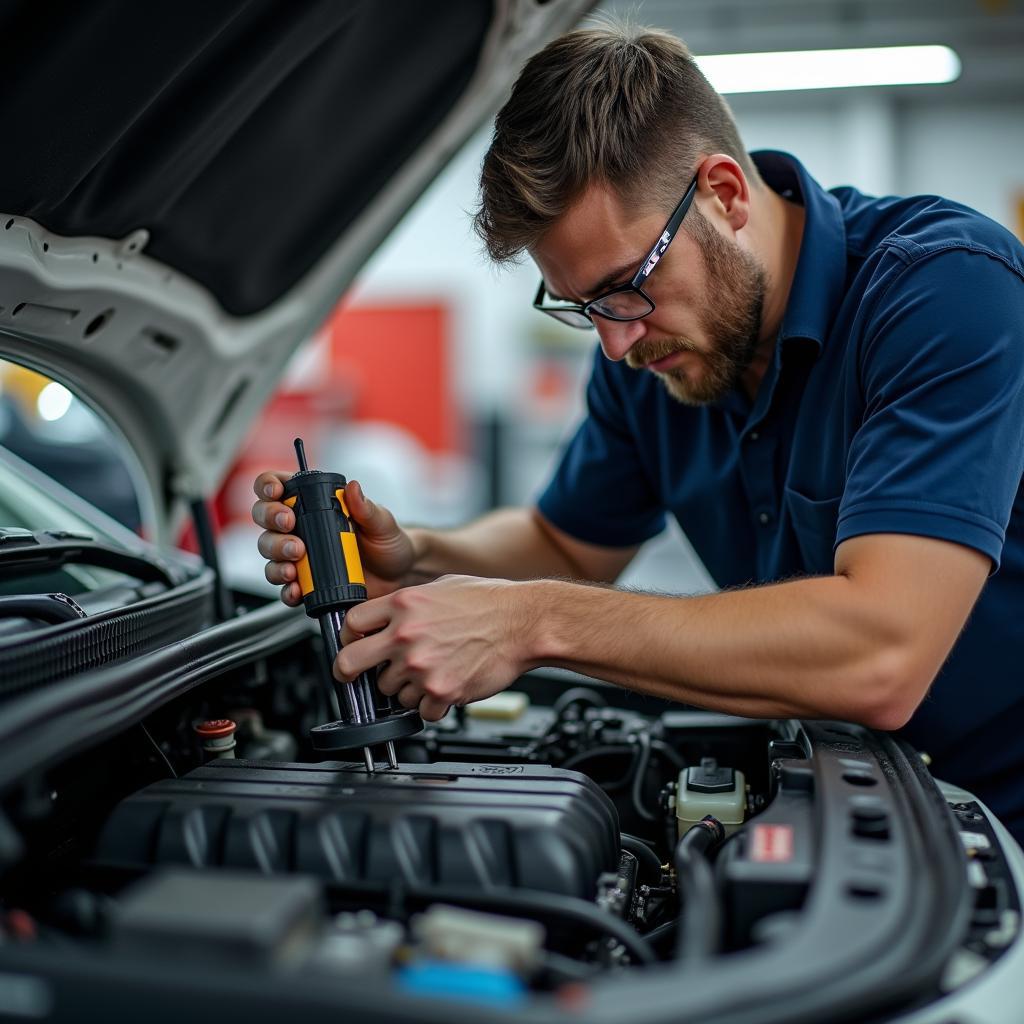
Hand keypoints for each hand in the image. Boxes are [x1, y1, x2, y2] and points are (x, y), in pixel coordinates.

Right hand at [251, 471, 416, 604]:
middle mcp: (301, 528)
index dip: (268, 485)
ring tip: (293, 562)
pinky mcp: (306, 583)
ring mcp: (300, 556)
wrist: (399, 575)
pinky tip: (296, 589)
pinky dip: (286, 589)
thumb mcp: (381, 522)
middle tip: (289, 525)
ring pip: (269, 552)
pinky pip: (285, 587)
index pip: (278, 486)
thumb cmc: (388, 542)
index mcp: (314, 504)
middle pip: (265, 518)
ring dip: (275, 555)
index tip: (277, 491)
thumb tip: (353, 488)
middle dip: (271, 520)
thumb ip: (366, 508)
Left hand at [335, 575, 531, 720]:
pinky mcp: (441, 691)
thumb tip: (386, 617)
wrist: (525, 623)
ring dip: (405, 687)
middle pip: (351, 663)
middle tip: (353, 676)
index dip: (347, 637)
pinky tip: (446, 685)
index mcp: (403, 603)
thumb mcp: (440, 586)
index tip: (351, 645)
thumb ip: (408, 603)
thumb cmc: (490, 602)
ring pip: (389, 691)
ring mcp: (421, 666)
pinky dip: (431, 704)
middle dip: (349, 672)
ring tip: (430, 672)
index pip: (350, 623)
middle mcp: (406, 635)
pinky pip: (420, 710)